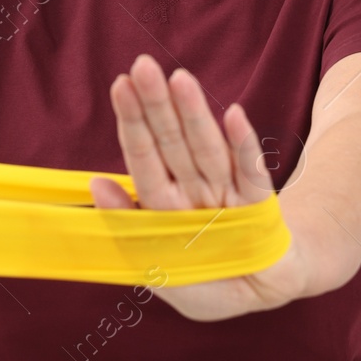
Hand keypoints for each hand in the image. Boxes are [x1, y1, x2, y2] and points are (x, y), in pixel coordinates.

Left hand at [91, 54, 307, 320]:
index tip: (121, 86)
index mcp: (164, 205)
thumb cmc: (207, 280)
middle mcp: (193, 191)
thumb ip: (128, 225)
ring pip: (206, 148)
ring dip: (194, 115)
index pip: (144, 159)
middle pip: (172, 143)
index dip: (133, 123)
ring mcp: (227, 193)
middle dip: (157, 105)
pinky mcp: (260, 204)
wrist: (263, 294)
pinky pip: (251, 172)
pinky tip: (233, 115)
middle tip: (142, 65)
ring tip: (179, 78)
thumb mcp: (158, 264)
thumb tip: (97, 184)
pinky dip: (243, 144)